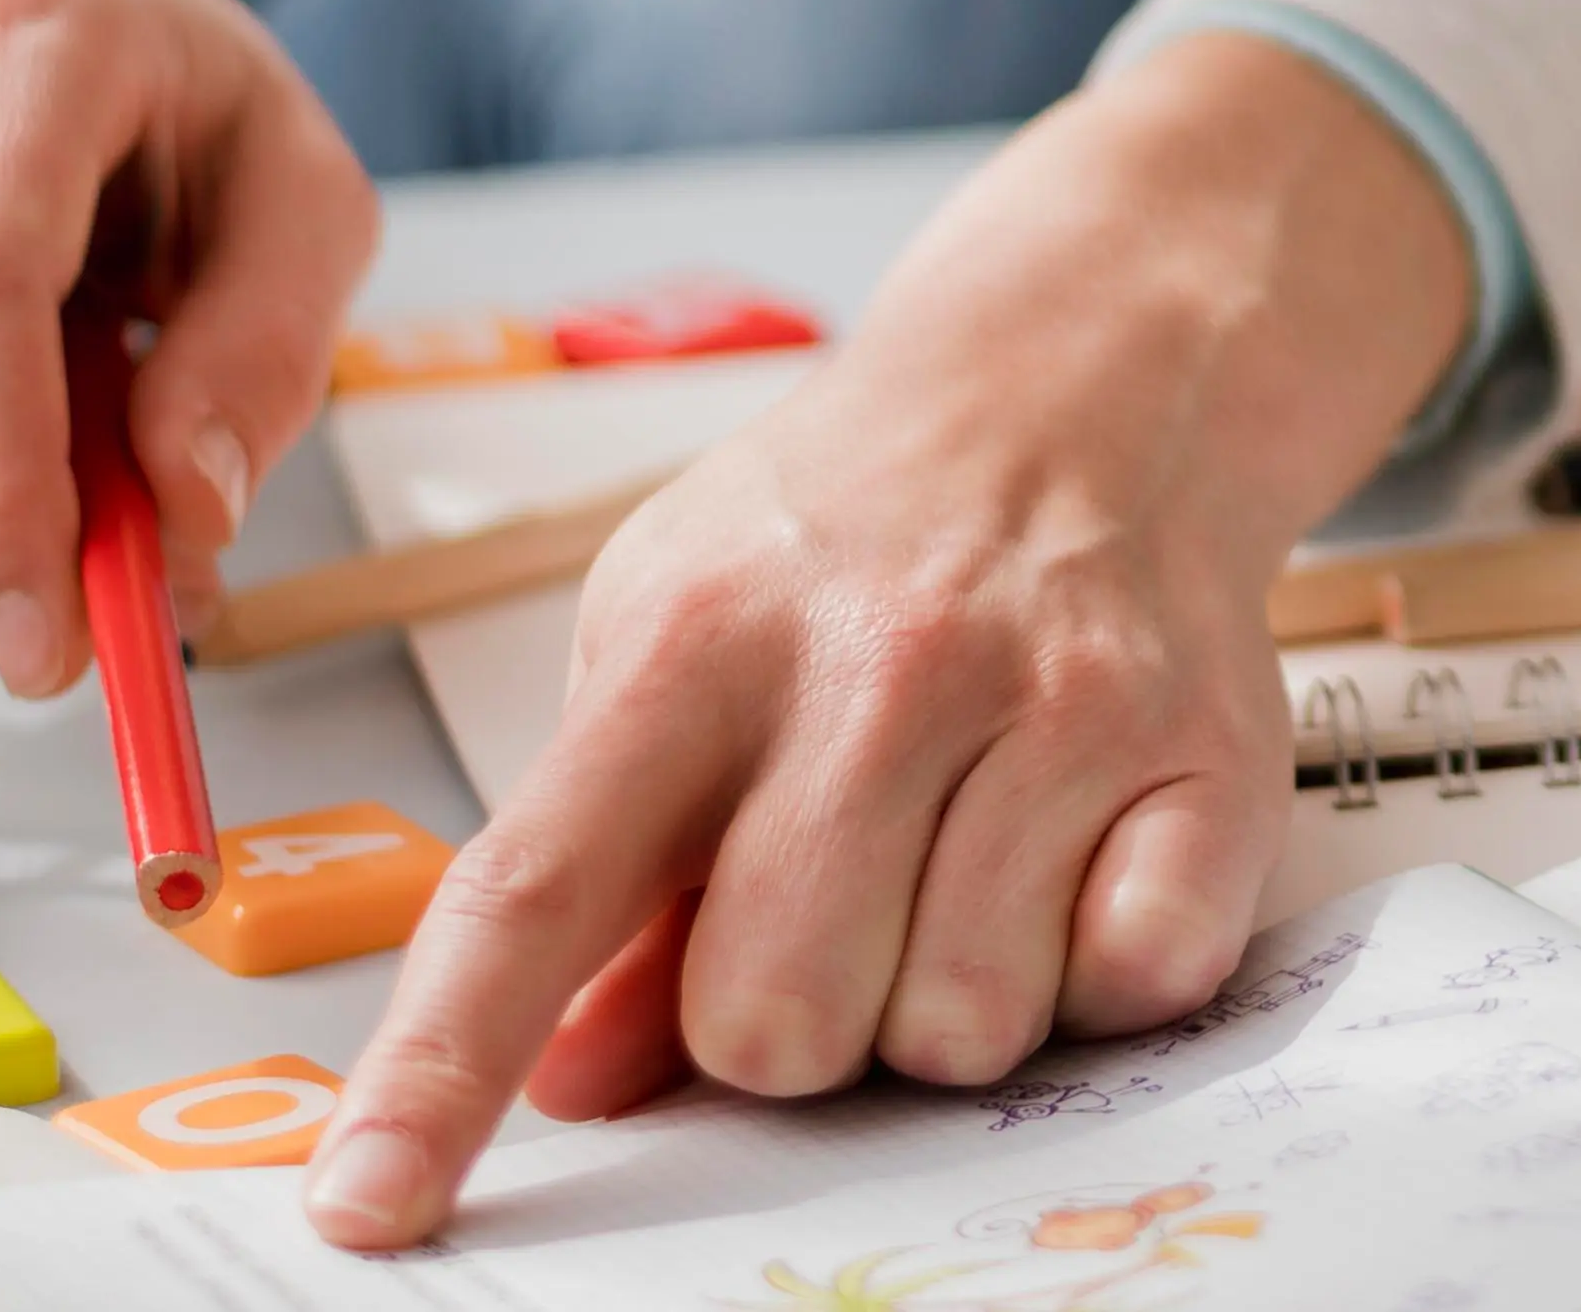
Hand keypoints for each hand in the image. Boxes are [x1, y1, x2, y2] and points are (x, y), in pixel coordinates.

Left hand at [304, 29, 1475, 1249]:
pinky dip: (1101, 966)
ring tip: (966, 852)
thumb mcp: (675, 632)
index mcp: (696, 640)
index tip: (367, 1208)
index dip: (441, 1068)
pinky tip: (1082, 849)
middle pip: (771, 1021)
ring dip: (947, 991)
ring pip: (953, 1031)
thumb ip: (611, 858)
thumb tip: (568, 1074)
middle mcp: (880, 662)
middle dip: (790, 1015)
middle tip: (837, 893)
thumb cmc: (858, 528)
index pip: (534, 889)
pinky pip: (1128, 989)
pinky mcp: (1213, 754)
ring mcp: (1058, 703)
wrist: (1096, 371)